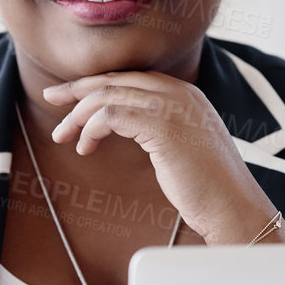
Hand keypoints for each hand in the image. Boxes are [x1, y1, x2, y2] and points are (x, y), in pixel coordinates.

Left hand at [44, 71, 284, 244]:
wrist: (233, 206)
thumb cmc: (209, 187)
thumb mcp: (185, 146)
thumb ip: (161, 128)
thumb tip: (126, 126)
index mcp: (185, 93)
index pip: (129, 78)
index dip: (95, 84)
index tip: (68, 95)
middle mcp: (178, 92)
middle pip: (114, 80)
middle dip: (77, 90)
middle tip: (51, 100)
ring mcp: (171, 106)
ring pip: (107, 96)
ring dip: (78, 115)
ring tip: (64, 136)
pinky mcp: (161, 125)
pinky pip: (110, 116)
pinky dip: (91, 129)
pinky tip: (86, 147)